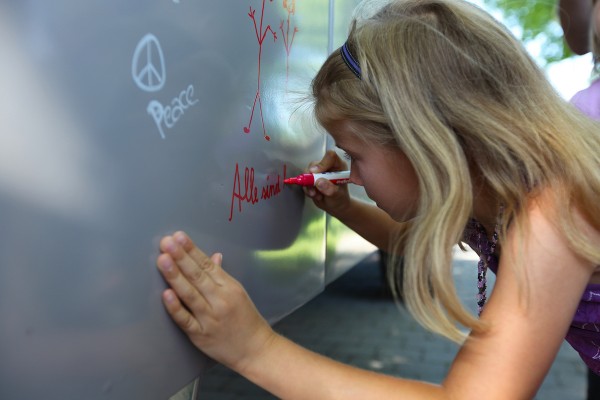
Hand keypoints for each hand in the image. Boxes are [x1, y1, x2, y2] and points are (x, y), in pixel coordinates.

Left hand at [156, 231, 275, 371]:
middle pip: (198, 276)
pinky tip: (166, 294)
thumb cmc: (247, 319)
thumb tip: (213, 256)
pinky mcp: (201, 335)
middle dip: (181, 257)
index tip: (179, 237)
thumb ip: (222, 275)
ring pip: (190, 294)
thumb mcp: (238, 293)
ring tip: (163, 260)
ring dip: (175, 276)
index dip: (192, 250)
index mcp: (230, 287)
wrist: (256, 349)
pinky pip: (186, 320)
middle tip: (166, 242)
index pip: (207, 265)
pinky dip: (176, 307)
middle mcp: (220, 300)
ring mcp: (210, 318)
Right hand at [305, 150, 351, 216]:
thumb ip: (330, 189)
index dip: (322, 164)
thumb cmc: (340, 199)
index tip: (316, 174)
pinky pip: (304, 180)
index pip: (330, 157)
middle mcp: (328, 166)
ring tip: (316, 195)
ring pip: (307, 172)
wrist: (335, 205)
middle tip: (314, 190)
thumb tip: (319, 182)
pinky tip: (314, 195)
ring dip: (308, 185)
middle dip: (311, 178)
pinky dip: (306, 188)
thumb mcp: (337, 196)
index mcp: (339, 166)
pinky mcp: (311, 177)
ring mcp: (319, 171)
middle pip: (315, 164)